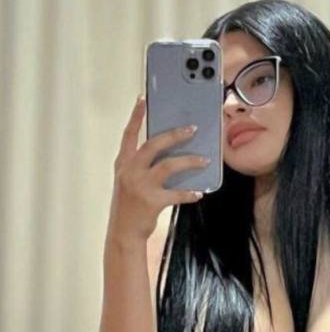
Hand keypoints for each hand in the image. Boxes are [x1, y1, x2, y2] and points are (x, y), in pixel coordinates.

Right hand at [108, 95, 208, 242]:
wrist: (123, 232)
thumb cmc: (129, 205)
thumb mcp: (129, 181)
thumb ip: (142, 166)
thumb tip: (169, 153)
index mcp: (123, 163)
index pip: (129, 134)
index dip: (136, 116)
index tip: (143, 99)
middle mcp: (130, 171)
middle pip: (154, 145)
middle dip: (174, 135)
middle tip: (192, 129)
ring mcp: (140, 186)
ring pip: (168, 166)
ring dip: (189, 161)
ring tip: (204, 161)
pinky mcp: (152, 201)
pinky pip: (177, 194)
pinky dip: (189, 193)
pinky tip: (198, 193)